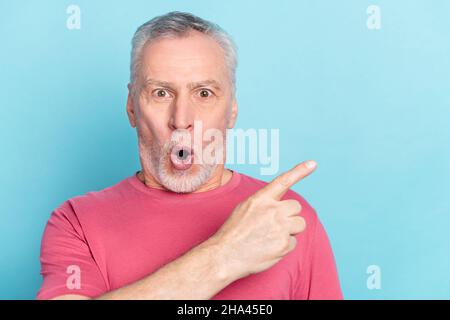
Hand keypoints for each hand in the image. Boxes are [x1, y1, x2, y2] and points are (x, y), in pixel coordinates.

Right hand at [212, 160, 316, 277]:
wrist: (225, 255)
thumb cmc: (233, 233)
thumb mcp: (244, 209)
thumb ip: (263, 203)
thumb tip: (279, 206)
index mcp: (261, 199)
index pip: (283, 181)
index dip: (299, 171)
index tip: (312, 164)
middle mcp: (272, 210)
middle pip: (296, 208)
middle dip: (290, 216)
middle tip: (276, 225)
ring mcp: (280, 227)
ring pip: (300, 224)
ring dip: (290, 230)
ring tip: (272, 237)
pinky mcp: (284, 245)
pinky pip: (293, 243)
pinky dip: (284, 247)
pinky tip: (269, 248)